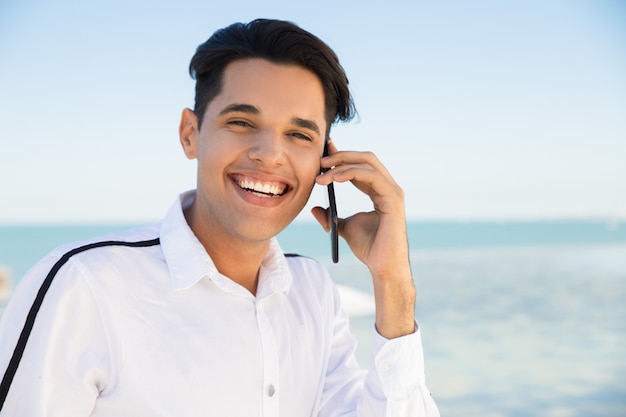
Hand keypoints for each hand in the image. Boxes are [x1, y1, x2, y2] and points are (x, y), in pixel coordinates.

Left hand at [312, 140, 415, 338]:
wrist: (382, 266)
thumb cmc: (369, 248)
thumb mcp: (343, 227)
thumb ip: (331, 216)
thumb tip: (315, 208)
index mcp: (379, 190)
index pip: (360, 165)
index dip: (342, 157)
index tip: (323, 152)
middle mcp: (388, 187)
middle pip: (365, 158)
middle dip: (341, 155)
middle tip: (320, 160)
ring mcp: (393, 191)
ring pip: (367, 163)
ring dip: (342, 164)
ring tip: (322, 173)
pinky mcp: (393, 198)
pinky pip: (371, 176)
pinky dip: (351, 173)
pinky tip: (334, 179)